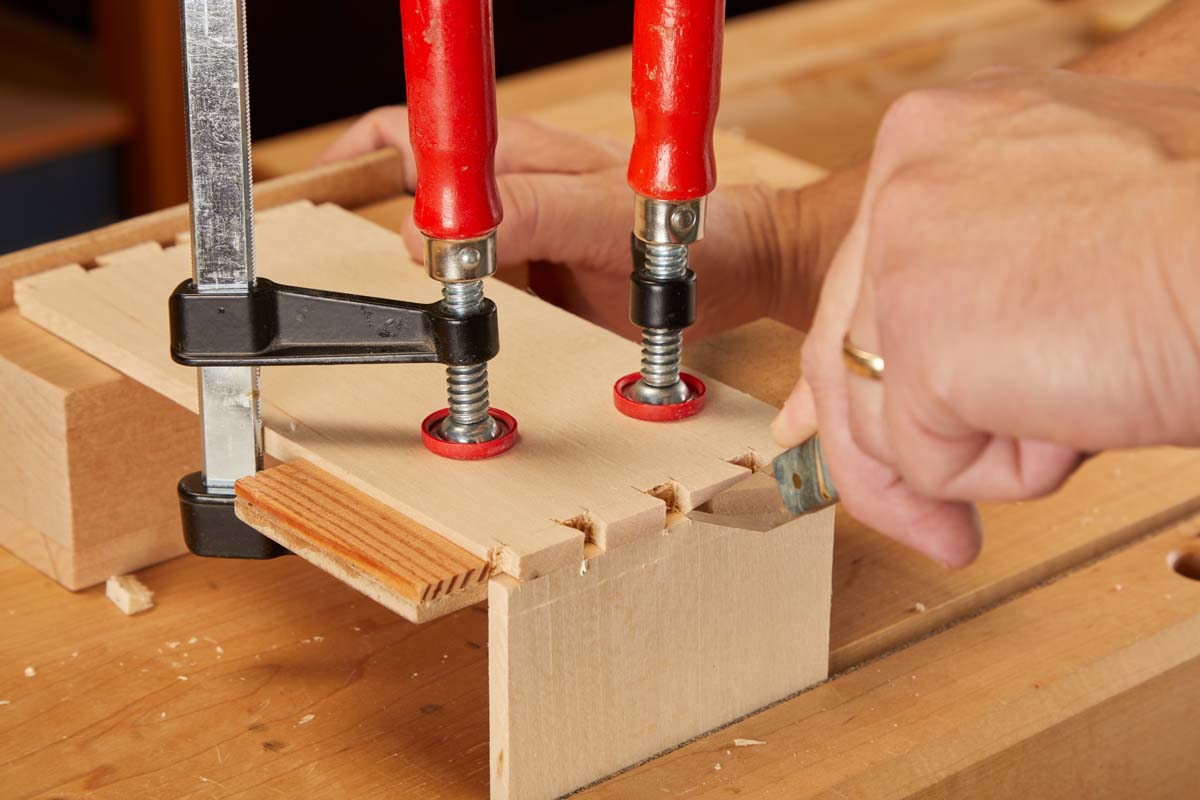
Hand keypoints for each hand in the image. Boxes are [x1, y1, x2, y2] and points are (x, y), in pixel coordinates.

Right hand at [319, 106, 844, 337]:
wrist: (740, 272)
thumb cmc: (690, 224)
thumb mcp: (608, 215)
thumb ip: (533, 215)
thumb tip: (436, 237)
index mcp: (515, 158)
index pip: (409, 136)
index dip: (353, 156)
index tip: (313, 192)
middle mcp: (509, 199)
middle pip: (413, 204)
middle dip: (370, 236)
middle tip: (344, 279)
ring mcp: (522, 246)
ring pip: (445, 261)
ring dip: (423, 291)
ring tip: (400, 324)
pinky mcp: (540, 288)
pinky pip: (485, 303)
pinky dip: (466, 323)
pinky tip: (463, 346)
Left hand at [772, 66, 1199, 565]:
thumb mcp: (1068, 219)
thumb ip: (980, 268)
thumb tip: (916, 369)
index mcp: (940, 135)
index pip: (859, 273)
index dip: (855, 362)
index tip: (822, 422)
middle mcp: (905, 180)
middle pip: (846, 349)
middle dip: (882, 454)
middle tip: (935, 524)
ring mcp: (904, 262)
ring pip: (885, 417)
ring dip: (978, 455)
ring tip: (1081, 418)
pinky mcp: (925, 346)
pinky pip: (933, 460)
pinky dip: (1015, 470)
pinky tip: (1087, 413)